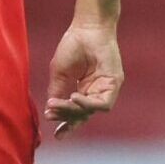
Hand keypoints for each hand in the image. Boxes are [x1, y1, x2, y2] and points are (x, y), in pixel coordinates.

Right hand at [44, 20, 121, 135]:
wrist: (86, 27)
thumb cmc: (73, 46)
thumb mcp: (59, 73)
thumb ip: (56, 92)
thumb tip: (50, 111)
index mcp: (83, 90)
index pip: (76, 114)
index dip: (67, 125)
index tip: (57, 136)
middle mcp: (95, 91)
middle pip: (83, 115)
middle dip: (67, 119)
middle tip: (52, 115)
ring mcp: (106, 88)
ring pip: (92, 111)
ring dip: (75, 111)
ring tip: (62, 104)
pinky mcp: (114, 83)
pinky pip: (103, 104)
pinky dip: (88, 105)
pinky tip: (75, 97)